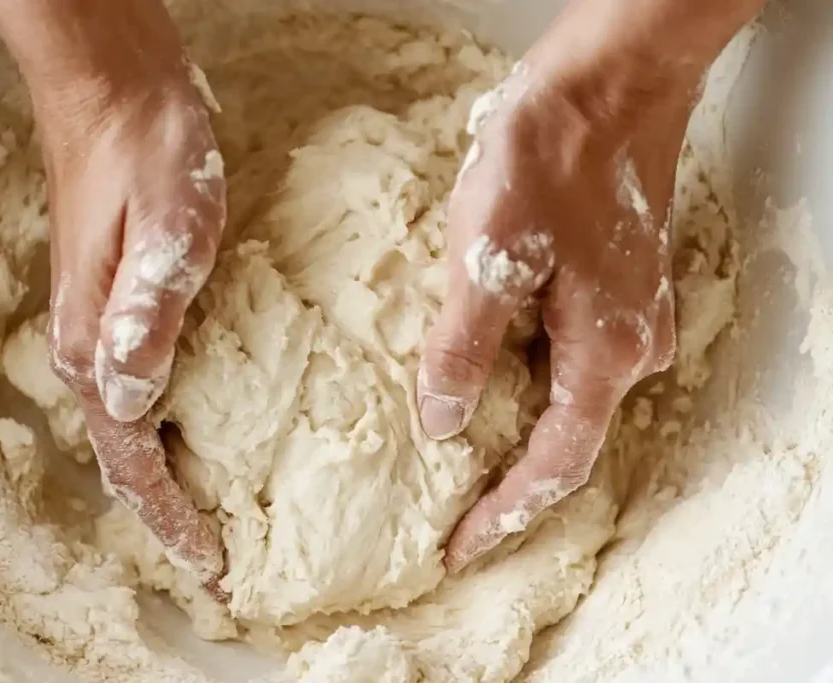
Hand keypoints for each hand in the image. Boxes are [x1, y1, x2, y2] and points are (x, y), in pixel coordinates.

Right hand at [0, 0, 226, 586]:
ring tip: (222, 512)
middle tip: (224, 557)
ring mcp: (103, 324)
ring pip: (136, 425)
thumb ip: (150, 314)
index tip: (213, 563)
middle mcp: (90, 345)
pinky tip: (214, 433)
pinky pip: (147, 387)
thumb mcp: (169, 226)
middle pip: (128, 454)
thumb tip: (133, 400)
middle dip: (172, 511)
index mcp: (97, 341)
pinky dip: (179, 428)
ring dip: (176, 474)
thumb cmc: (146, 150)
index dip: (169, 517)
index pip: (130, 457)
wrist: (116, 90)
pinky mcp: (123, 302)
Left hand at [419, 16, 704, 572]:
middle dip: (509, 478)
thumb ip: (466, 348)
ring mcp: (630, 315)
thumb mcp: (489, 258)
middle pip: (566, 437)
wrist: (607, 83)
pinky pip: (569, 355)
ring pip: (566, 395)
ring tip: (458, 452)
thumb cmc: (552, 157)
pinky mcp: (614, 285)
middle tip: (452, 510)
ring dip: (516, 426)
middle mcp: (631, 346)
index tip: (461, 548)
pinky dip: (526, 377)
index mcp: (606, 352)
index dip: (505, 513)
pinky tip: (486, 372)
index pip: (554, 464)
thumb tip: (445, 421)